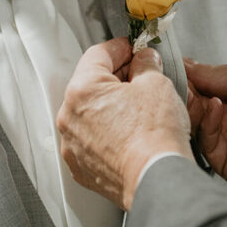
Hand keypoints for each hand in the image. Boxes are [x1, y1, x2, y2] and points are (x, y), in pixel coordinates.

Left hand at [57, 37, 192, 209]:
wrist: (157, 179)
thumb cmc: (155, 137)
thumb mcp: (157, 84)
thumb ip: (146, 64)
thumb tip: (144, 60)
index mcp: (82, 90)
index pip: (99, 54)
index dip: (122, 48)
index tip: (134, 49)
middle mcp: (69, 117)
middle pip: (91, 84)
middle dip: (117, 78)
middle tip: (142, 78)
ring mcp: (73, 145)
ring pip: (90, 114)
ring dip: (111, 107)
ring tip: (139, 111)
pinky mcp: (82, 167)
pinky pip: (92, 141)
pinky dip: (107, 134)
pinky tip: (130, 135)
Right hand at [186, 59, 226, 185]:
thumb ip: (213, 74)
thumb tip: (183, 66)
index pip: (198, 90)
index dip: (185, 81)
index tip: (169, 69)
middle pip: (192, 111)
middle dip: (184, 95)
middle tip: (177, 83)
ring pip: (195, 129)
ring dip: (193, 109)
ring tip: (196, 94)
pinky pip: (207, 147)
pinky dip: (208, 125)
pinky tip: (216, 108)